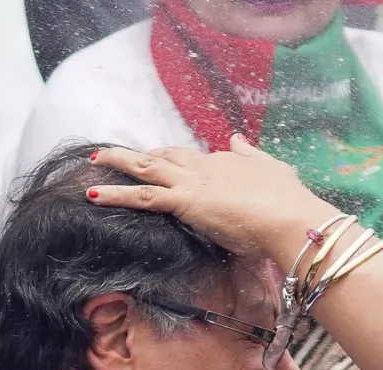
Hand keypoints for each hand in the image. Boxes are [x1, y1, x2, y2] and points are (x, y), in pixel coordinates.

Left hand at [89, 139, 334, 260]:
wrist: (290, 218)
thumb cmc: (290, 204)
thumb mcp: (276, 170)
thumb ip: (254, 155)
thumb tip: (238, 138)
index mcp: (229, 161)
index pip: (199, 159)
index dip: (183, 162)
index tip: (173, 167)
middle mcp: (207, 166)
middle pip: (168, 155)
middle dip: (144, 154)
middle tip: (121, 155)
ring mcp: (193, 182)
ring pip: (147, 167)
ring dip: (118, 162)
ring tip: (95, 159)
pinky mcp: (184, 202)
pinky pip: (143, 196)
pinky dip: (116, 194)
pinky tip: (93, 195)